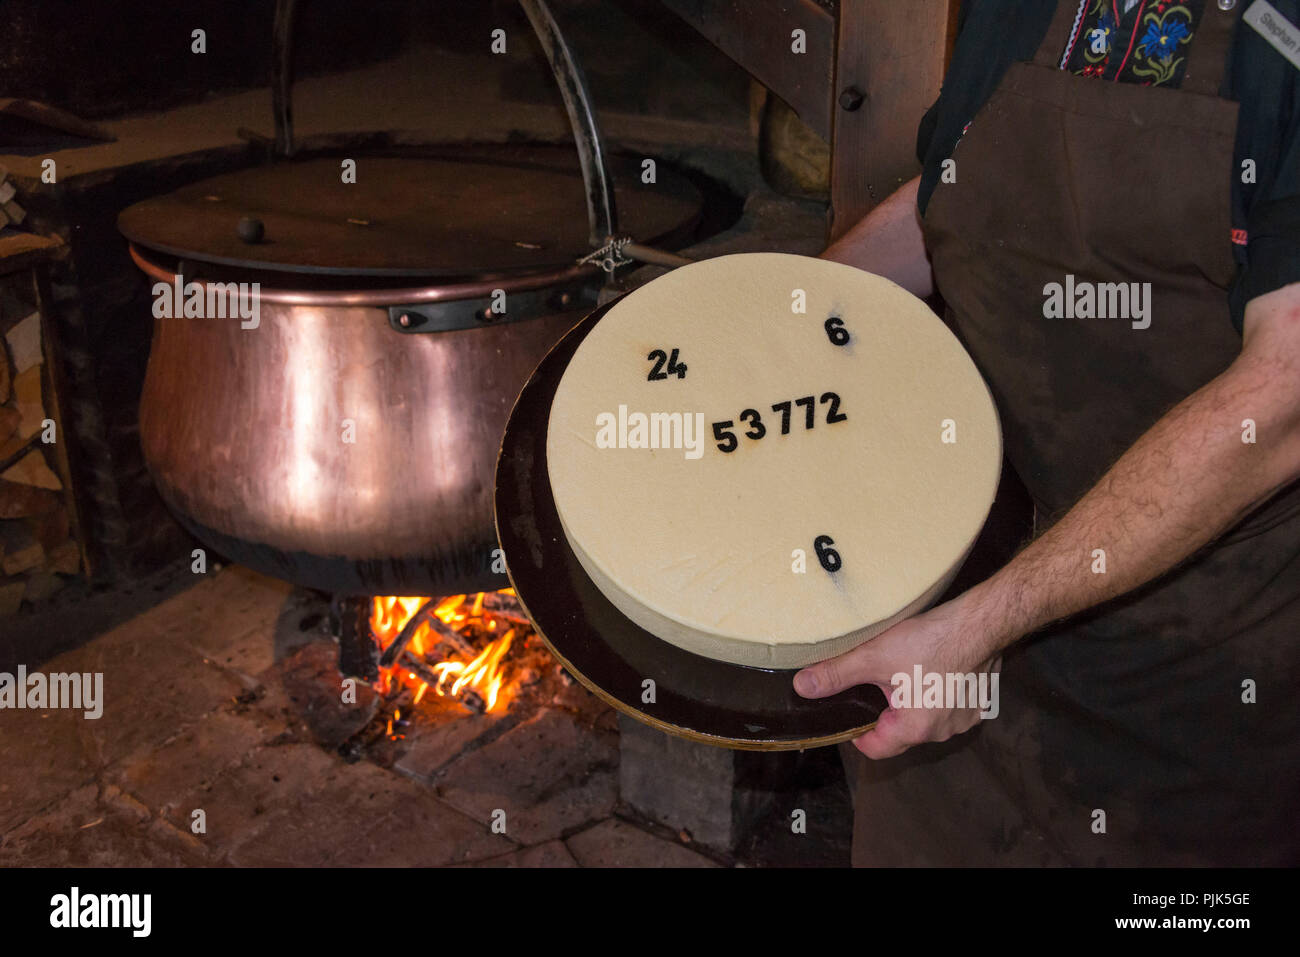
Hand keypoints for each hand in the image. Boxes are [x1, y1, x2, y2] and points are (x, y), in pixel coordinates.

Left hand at [793, 593, 1003, 758]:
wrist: (982, 623)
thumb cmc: (932, 640)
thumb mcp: (875, 656)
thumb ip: (837, 674)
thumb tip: (803, 687)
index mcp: (916, 727)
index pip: (876, 749)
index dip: (856, 733)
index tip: (848, 713)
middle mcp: (943, 732)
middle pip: (900, 734)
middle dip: (883, 714)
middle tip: (873, 684)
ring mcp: (964, 719)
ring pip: (925, 720)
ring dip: (911, 704)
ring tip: (902, 673)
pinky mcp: (977, 703)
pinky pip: (947, 707)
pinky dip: (935, 695)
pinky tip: (930, 669)